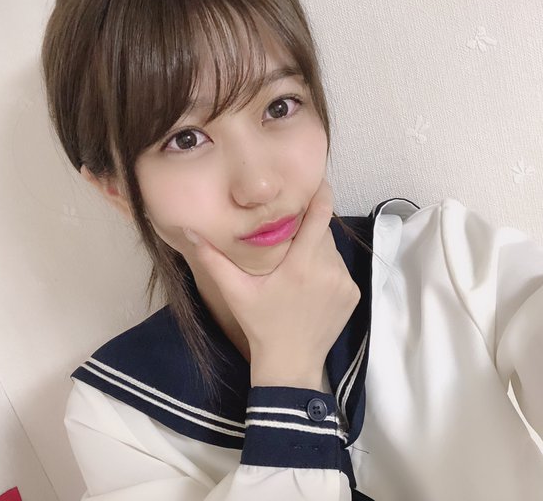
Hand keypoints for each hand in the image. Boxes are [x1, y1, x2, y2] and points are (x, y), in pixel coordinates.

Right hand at [190, 178, 360, 389]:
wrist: (291, 362)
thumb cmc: (261, 325)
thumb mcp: (235, 292)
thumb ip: (213, 259)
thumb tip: (189, 230)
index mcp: (300, 265)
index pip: (320, 216)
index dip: (320, 193)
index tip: (315, 179)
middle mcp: (328, 270)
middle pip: (324, 231)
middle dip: (309, 227)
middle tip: (290, 234)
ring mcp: (344, 282)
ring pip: (332, 250)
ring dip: (317, 249)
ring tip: (297, 265)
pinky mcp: (353, 294)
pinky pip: (340, 269)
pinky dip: (327, 268)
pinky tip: (310, 284)